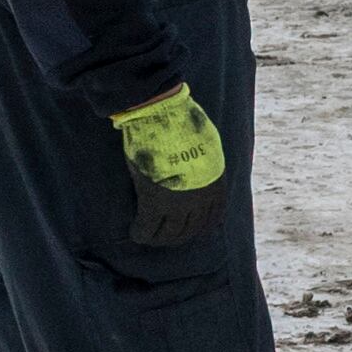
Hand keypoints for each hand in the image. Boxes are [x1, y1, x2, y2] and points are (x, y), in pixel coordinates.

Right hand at [111, 85, 228, 248]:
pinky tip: (135, 232)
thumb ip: (204, 165)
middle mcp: (200, 198)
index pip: (212, 219)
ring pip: (169, 234)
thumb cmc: (183, 123)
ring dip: (158, 238)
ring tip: (149, 235)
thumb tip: (200, 172)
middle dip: (176, 236)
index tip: (188, 230)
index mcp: (215, 184)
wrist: (163, 113)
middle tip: (163, 236)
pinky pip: (147, 228)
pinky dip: (141, 233)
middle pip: (190, 230)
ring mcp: (178, 202)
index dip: (199, 228)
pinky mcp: (154, 200)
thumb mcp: (206, 147)